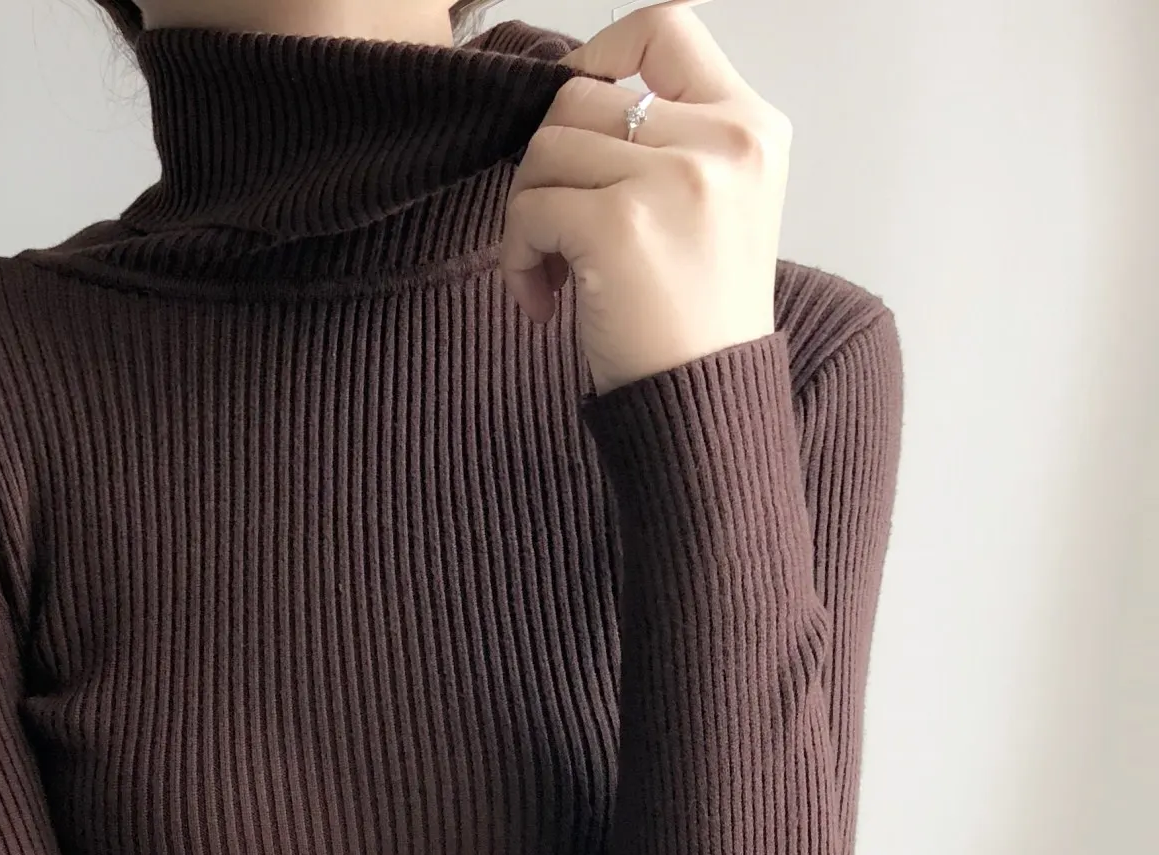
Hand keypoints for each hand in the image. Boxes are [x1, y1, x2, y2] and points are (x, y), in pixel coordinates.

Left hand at [496, 0, 789, 395]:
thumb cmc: (696, 321)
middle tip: (556, 229)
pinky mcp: (620, 224)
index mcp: (751, 125)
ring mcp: (674, 178)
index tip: (573, 123)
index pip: (665, 28)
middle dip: (548, 162)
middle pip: (581, 94)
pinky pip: (530, 208)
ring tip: (553, 272)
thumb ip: (673, 141)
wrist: (707, 404)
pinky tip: (545, 303)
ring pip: (546, 148)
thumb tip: (576, 98)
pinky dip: (517, 258)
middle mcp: (723, 139)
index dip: (600, 55)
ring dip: (528, 215)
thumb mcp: (717, 207)